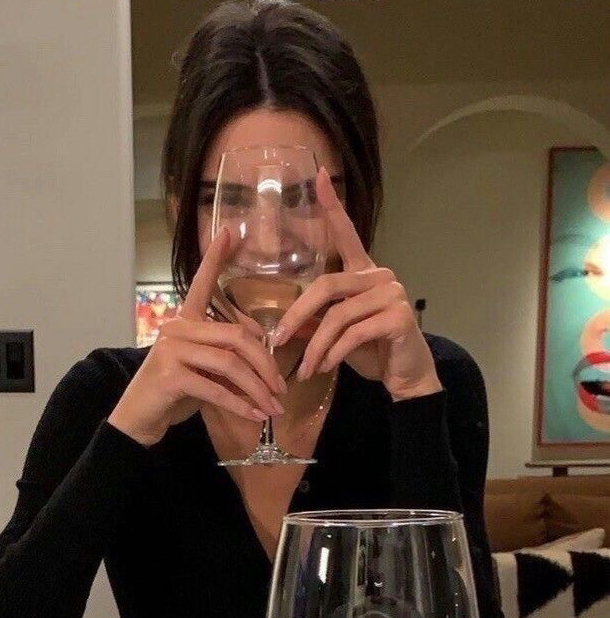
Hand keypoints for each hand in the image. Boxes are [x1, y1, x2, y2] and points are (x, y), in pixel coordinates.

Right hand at [108, 229, 286, 446]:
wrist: (140, 418)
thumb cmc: (175, 392)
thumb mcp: (205, 370)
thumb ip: (228, 357)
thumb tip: (264, 355)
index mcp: (185, 321)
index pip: (202, 284)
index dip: (216, 258)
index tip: (230, 231)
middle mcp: (177, 328)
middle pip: (236, 336)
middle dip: (265, 363)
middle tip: (281, 386)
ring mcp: (171, 350)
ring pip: (230, 363)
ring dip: (257, 388)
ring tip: (274, 405)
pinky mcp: (170, 375)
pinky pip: (216, 388)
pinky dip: (240, 404)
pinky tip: (256, 415)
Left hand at [272, 167, 441, 401]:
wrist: (406, 375)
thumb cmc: (371, 350)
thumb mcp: (337, 333)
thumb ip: (317, 319)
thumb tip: (284, 324)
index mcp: (364, 272)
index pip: (347, 234)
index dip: (333, 206)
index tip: (320, 175)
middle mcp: (380, 275)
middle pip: (327, 285)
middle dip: (297, 315)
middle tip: (278, 340)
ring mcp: (392, 294)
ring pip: (337, 315)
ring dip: (314, 346)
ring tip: (304, 368)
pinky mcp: (400, 316)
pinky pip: (353, 334)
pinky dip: (332, 354)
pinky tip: (323, 367)